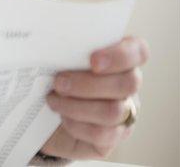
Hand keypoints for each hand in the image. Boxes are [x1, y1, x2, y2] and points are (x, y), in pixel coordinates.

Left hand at [40, 36, 148, 159]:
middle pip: (128, 84)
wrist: (41, 115)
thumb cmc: (51, 78)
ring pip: (114, 111)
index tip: (93, 60)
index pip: (138, 51)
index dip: (120, 55)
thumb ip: (63, 50)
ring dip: (77, 106)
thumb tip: (50, 44)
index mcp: (118, 58)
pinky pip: (103, 134)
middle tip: (58, 82)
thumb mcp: (56, 60)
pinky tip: (62, 117)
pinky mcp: (113, 136)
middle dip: (88, 84)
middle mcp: (127, 85)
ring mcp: (125, 113)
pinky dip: (77, 125)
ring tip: (53, 99)